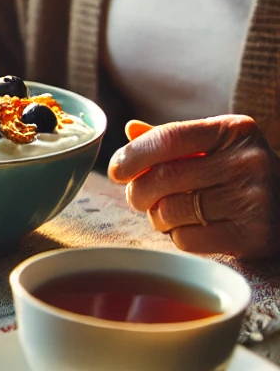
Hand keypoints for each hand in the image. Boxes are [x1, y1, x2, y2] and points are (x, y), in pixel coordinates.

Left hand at [108, 115, 279, 259]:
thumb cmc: (241, 173)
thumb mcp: (216, 145)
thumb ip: (174, 140)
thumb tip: (130, 130)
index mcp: (234, 130)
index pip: (168, 138)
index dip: (133, 155)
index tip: (116, 170)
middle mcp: (248, 162)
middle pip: (163, 178)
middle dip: (138, 192)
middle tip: (138, 197)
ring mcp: (254, 200)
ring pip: (171, 212)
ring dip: (157, 216)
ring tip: (168, 212)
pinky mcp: (254, 236)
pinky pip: (187, 239)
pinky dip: (177, 236)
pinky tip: (191, 228)